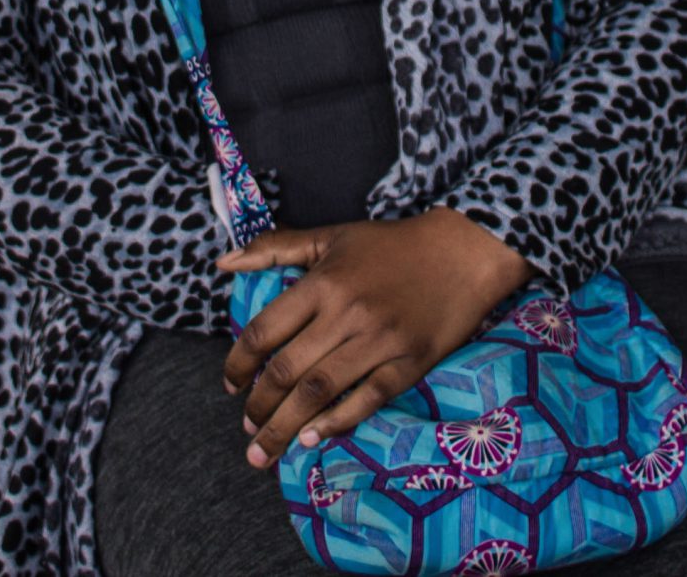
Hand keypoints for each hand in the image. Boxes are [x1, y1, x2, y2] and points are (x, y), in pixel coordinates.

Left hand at [218, 208, 531, 468]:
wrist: (463, 250)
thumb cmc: (391, 244)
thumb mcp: (331, 236)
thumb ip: (274, 248)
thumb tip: (223, 263)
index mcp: (323, 283)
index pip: (265, 331)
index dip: (239, 364)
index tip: (230, 386)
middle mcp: (347, 314)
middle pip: (288, 371)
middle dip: (259, 408)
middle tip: (247, 430)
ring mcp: (380, 341)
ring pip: (320, 392)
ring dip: (286, 427)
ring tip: (265, 450)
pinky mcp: (410, 362)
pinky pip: (367, 400)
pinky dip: (337, 423)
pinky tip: (312, 439)